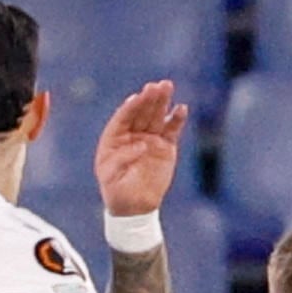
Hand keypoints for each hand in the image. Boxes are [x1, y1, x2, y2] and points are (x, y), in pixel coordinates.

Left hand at [93, 80, 190, 221]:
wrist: (135, 207)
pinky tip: (180, 109)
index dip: (130, 107)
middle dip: (149, 99)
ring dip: (162, 101)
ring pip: (157, 116)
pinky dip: (176, 119)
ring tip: (167, 86)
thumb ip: (122, 159)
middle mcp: (132, 135)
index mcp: (114, 139)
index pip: (123, 117)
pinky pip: (171, 129)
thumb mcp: (111, 176)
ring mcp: (150, 139)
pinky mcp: (165, 146)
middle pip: (141, 112)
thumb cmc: (117, 191)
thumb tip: (141, 145)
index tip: (137, 97)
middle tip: (157, 85)